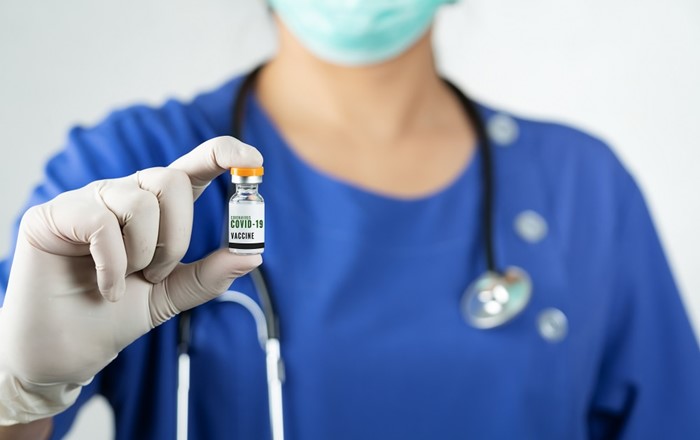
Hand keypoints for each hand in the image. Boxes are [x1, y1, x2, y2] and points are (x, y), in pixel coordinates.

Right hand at [0, 136, 261, 424]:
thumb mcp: (172, 294)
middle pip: (170, 180)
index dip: (223, 153)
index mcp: (156, 209)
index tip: (254, 160)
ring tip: (126, 281)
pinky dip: (113, 264)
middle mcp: (123, 195)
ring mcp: (87, 201)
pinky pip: (101, 223)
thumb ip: (210, 274)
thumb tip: (251, 255)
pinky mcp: (52, 216)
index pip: (192, 167)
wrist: (64, 352)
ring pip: (140, 200)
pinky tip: (107, 289)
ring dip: (144, 253)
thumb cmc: (114, 317)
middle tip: (157, 273)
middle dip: (177, 236)